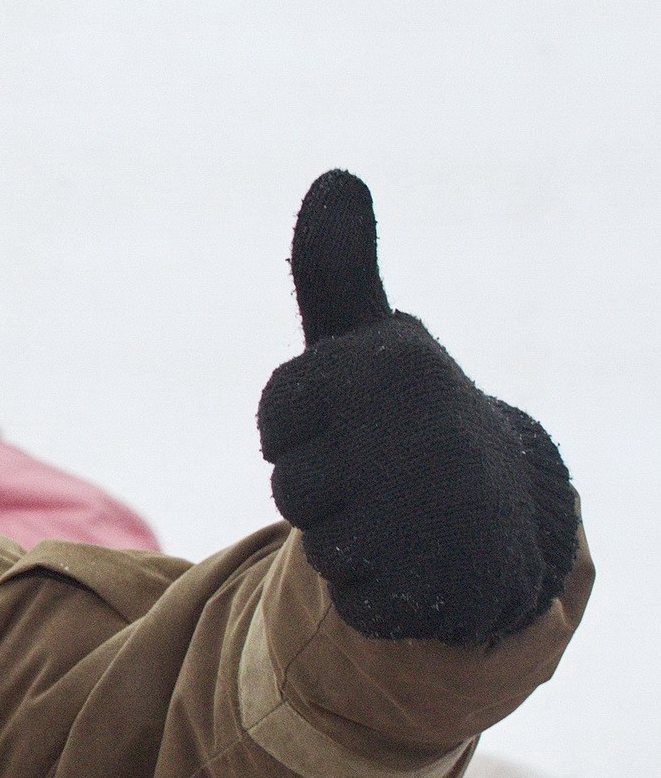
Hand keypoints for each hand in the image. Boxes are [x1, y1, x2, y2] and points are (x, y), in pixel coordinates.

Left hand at [257, 170, 577, 643]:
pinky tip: (419, 568)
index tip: (353, 419)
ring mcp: (435, 518)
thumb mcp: (368, 343)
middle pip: (291, 488)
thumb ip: (335, 271)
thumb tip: (336, 174)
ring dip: (346, 541)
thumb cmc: (409, 420)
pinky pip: (352, 603)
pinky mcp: (438, 593)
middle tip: (385, 474)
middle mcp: (422, 436)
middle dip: (321, 489)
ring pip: (319, 546)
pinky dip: (373, 594)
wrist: (502, 518)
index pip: (276, 420)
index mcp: (393, 369)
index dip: (298, 429)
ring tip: (403, 517)